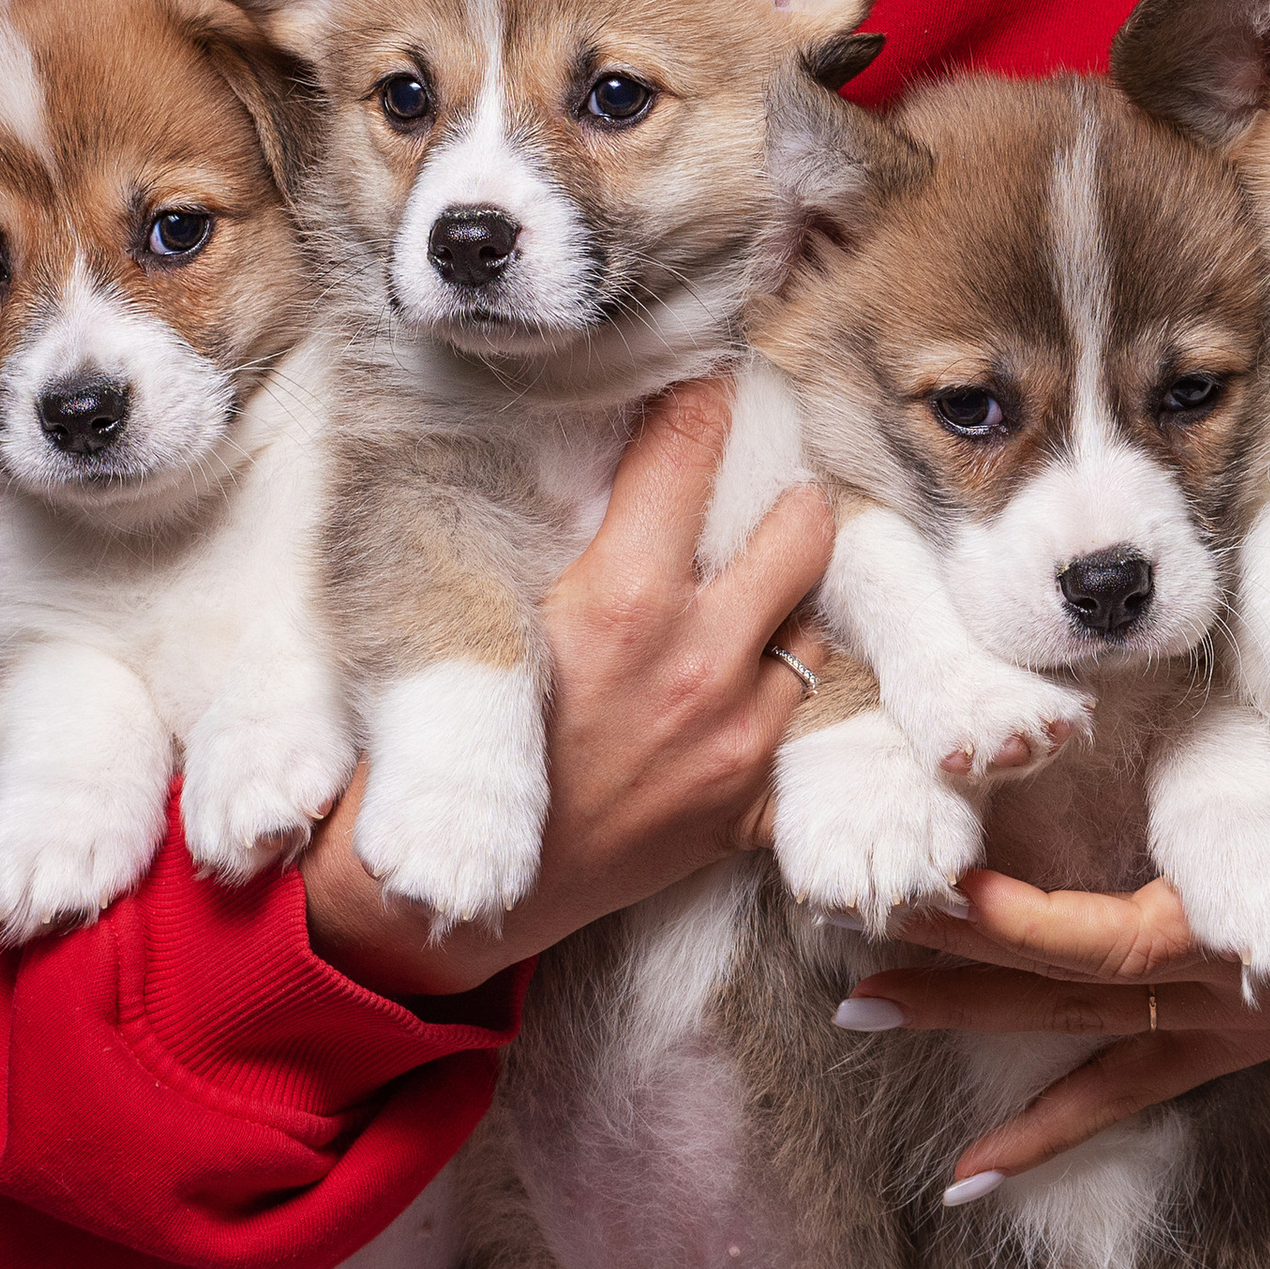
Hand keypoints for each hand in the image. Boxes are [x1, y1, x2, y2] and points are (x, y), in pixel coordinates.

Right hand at [302, 378, 831, 999]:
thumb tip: (613, 442)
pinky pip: (810, 734)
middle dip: (785, 503)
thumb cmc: (456, 740)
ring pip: (816, 629)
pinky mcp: (748, 810)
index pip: (692, 448)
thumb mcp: (491, 613)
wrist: (453, 890)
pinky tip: (756, 695)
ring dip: (788, 611)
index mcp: (623, 600)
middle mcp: (698, 663)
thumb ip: (562, 533)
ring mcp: (736, 741)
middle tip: (757, 502)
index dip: (706, 396)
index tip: (712, 379)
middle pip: (806, 528)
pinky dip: (788, 708)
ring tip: (751, 606)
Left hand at [842, 684, 1269, 1181]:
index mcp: (1257, 922)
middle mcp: (1223, 986)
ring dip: (969, 1024)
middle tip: (846, 950)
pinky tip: (968, 1178)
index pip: (1113, 939)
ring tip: (856, 1011)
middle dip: (953, 971)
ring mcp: (1224, 1021)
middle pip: (1061, 988)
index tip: (934, 892)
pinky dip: (1046, 1131)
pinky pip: (1125, 1092)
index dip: (1021, 929)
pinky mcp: (1231, 1033)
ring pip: (1074, 1035)